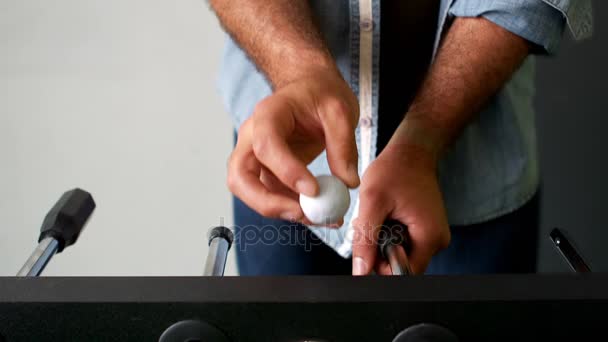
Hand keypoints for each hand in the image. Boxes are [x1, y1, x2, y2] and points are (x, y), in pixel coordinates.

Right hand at [227, 67, 359, 223]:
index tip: (314, 190)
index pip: (266, 145)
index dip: (286, 171)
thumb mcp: (340, 110)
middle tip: (302, 214)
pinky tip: (321, 214)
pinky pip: (272, 198)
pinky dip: (293, 210)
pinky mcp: (266, 173)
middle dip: (267, 202)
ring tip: (321, 216)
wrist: (311, 90)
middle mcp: (251, 137)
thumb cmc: (320, 94)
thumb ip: (344, 145)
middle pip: (240, 177)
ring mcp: (255, 158)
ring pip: (251, 193)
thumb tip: (347, 183)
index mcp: (267, 115)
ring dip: (282, 211)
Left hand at [352, 137, 449, 274]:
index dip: (381, 265)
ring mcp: (432, 236)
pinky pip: (403, 243)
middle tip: (371, 222)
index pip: (403, 273)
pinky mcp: (425, 230)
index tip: (369, 242)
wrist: (411, 152)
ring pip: (400, 254)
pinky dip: (388, 233)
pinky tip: (384, 215)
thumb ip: (365, 239)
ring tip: (378, 215)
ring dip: (382, 240)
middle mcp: (436, 241)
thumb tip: (360, 271)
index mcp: (429, 238)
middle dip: (379, 250)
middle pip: (401, 264)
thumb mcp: (372, 202)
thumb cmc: (395, 170)